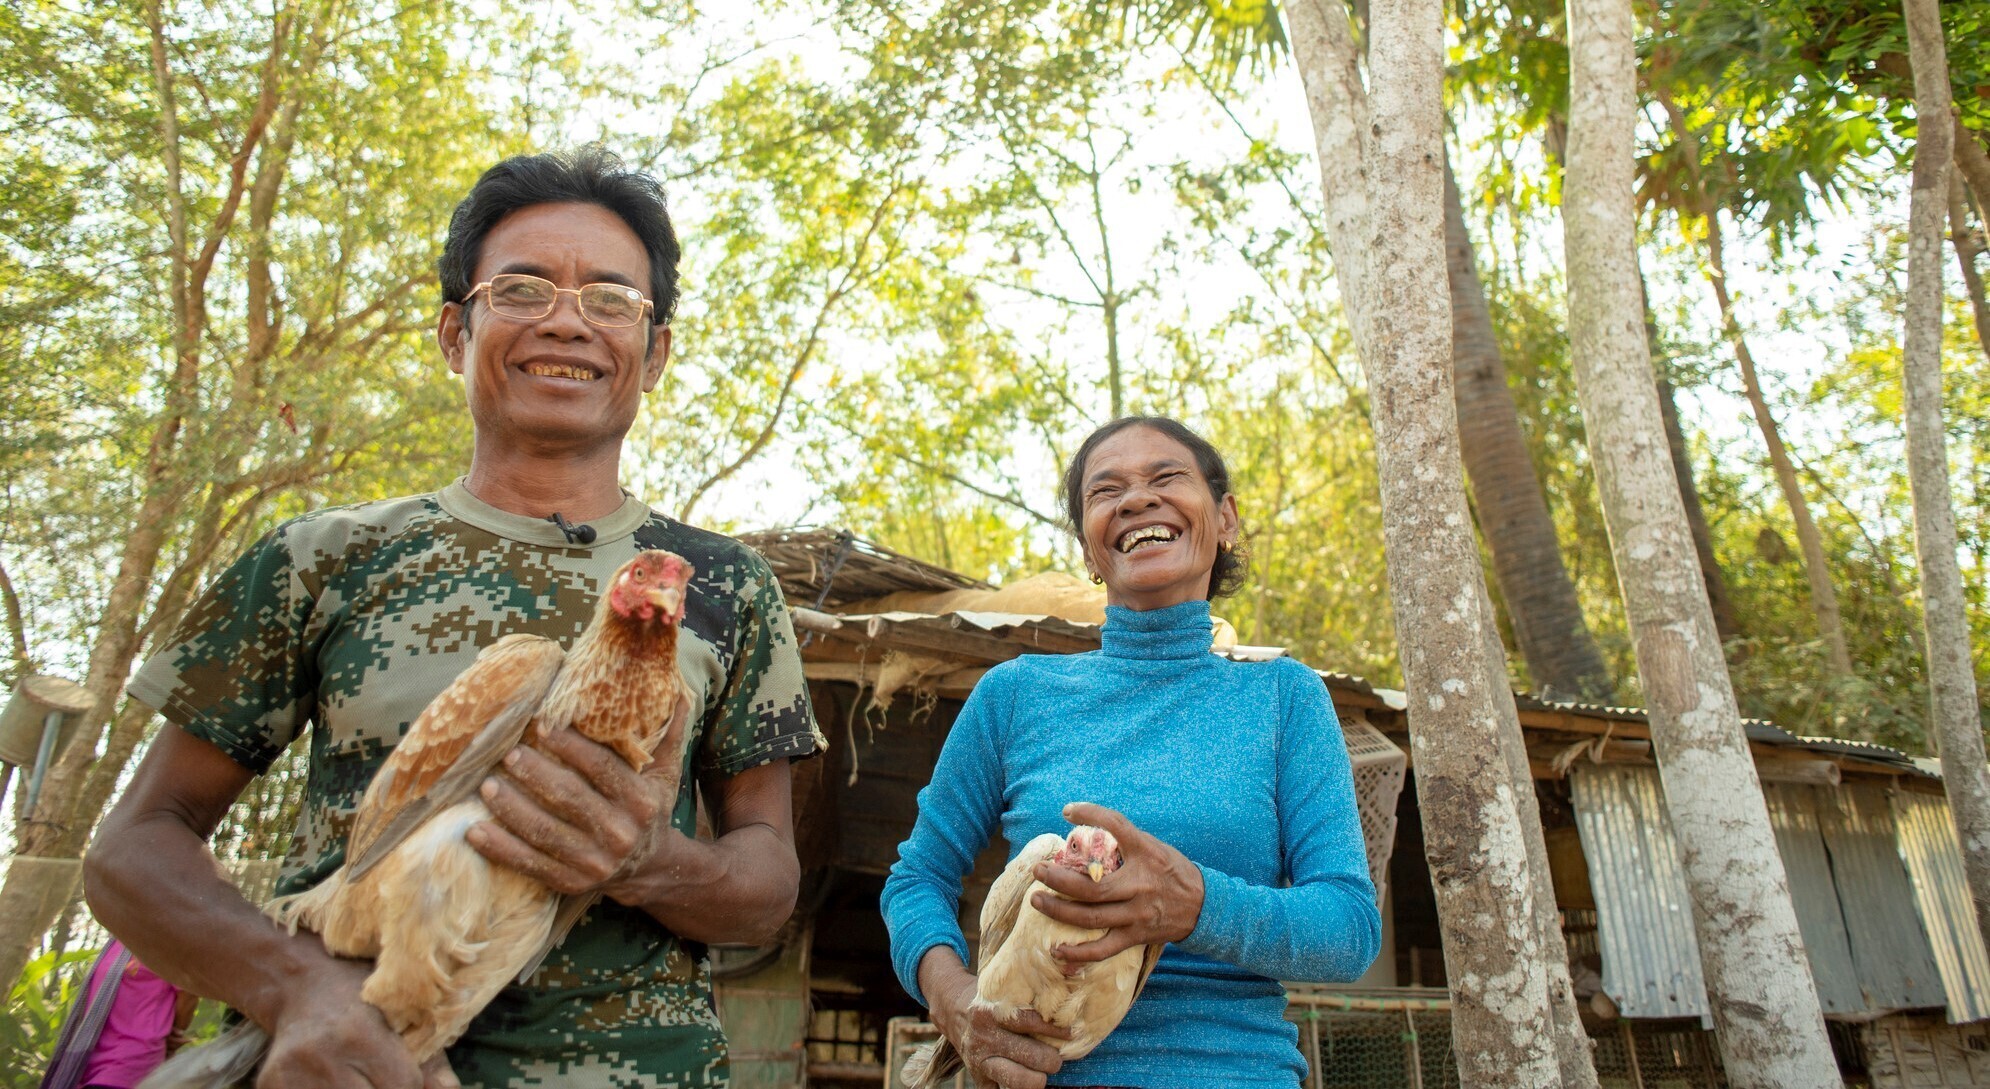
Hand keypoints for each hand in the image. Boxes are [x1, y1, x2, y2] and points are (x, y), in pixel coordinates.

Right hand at [257, 955, 431, 1088]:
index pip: (403, 1086)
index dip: (409, 1083)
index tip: (402, 1070)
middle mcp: (321, 1057)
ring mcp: (290, 1075)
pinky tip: (332, 1078)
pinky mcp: (269, 1085)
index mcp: (360, 1034)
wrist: (299, 982)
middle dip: (382, 1088)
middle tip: (374, 1073)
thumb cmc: (362, 998)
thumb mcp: (403, 1015)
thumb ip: (430, 1061)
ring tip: (353, 1074)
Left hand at [467, 727, 673, 900]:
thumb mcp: (665, 774)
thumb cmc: (650, 810)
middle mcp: (620, 833)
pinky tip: (475, 831)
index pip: (602, 768)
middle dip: (535, 774)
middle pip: (570, 798)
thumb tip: (679, 691)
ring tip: (488, 786)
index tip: (542, 726)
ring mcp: (595, 862)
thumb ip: (668, 734)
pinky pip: (530, 864)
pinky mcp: (571, 883)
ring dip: (511, 808)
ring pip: (545, 832)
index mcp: (642, 802)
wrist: (650, 868)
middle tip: (507, 754)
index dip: (571, 747)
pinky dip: (500, 849)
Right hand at [919, 949, 1068, 1088]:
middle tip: (1057, 1056)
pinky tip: (1027, 1077)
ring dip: (1039, 1078)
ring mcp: (979, 1060)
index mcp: (990, 1012)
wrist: (952, 1008)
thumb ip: (1028, 994)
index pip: (1030, 1023)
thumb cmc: (989, 997)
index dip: (1056, 1029)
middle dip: (1052, 1059)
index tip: (1072, 1033)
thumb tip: (1068, 1002)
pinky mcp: (977, 1077)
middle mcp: (984, 1037)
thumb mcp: (1003, 988)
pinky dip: (1019, 1088)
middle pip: (1031, 1056)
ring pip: (1020, 1080)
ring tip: (1044, 1072)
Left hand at [1030, 802, 1204, 966]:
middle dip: (1059, 879)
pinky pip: (1103, 949)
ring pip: (1092, 917)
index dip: (1091, 814)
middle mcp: (1141, 885)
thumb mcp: (1154, 848)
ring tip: (1037, 900)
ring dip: (1059, 911)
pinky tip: (1057, 950)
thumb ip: (1125, 841)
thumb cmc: (1172, 872)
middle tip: (1038, 871)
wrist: (1204, 906)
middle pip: (1092, 887)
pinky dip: (1079, 953)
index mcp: (1147, 854)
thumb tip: (1085, 831)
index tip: (1066, 811)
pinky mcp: (1136, 936)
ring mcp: (1137, 914)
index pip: (1117, 826)